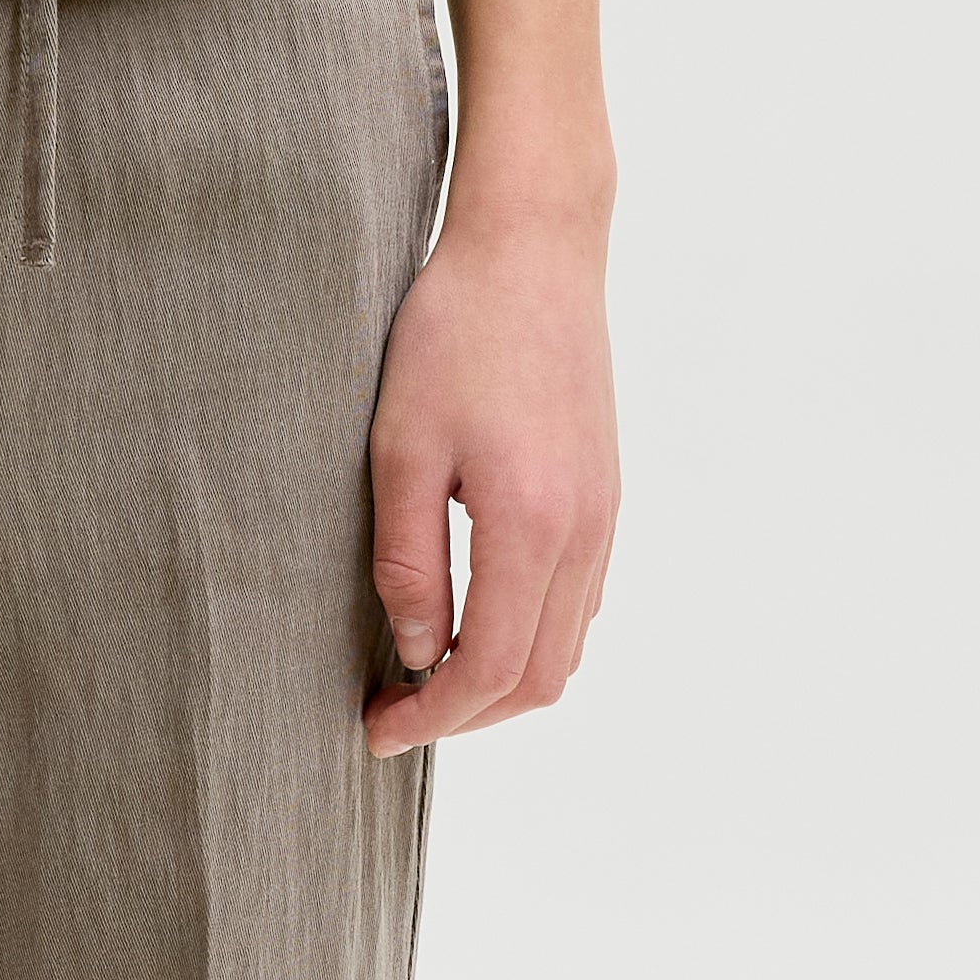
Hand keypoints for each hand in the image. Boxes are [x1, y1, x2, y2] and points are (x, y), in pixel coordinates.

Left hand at [362, 204, 617, 747]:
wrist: (535, 250)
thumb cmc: (454, 334)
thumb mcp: (400, 449)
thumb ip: (410, 563)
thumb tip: (416, 655)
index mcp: (533, 525)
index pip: (492, 670)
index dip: (431, 719)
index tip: (373, 728)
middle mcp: (585, 532)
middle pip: (541, 679)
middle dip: (466, 715)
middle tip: (391, 712)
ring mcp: (605, 516)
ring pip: (568, 648)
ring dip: (501, 682)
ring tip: (424, 675)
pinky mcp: (606, 495)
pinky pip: (580, 603)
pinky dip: (532, 639)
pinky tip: (475, 620)